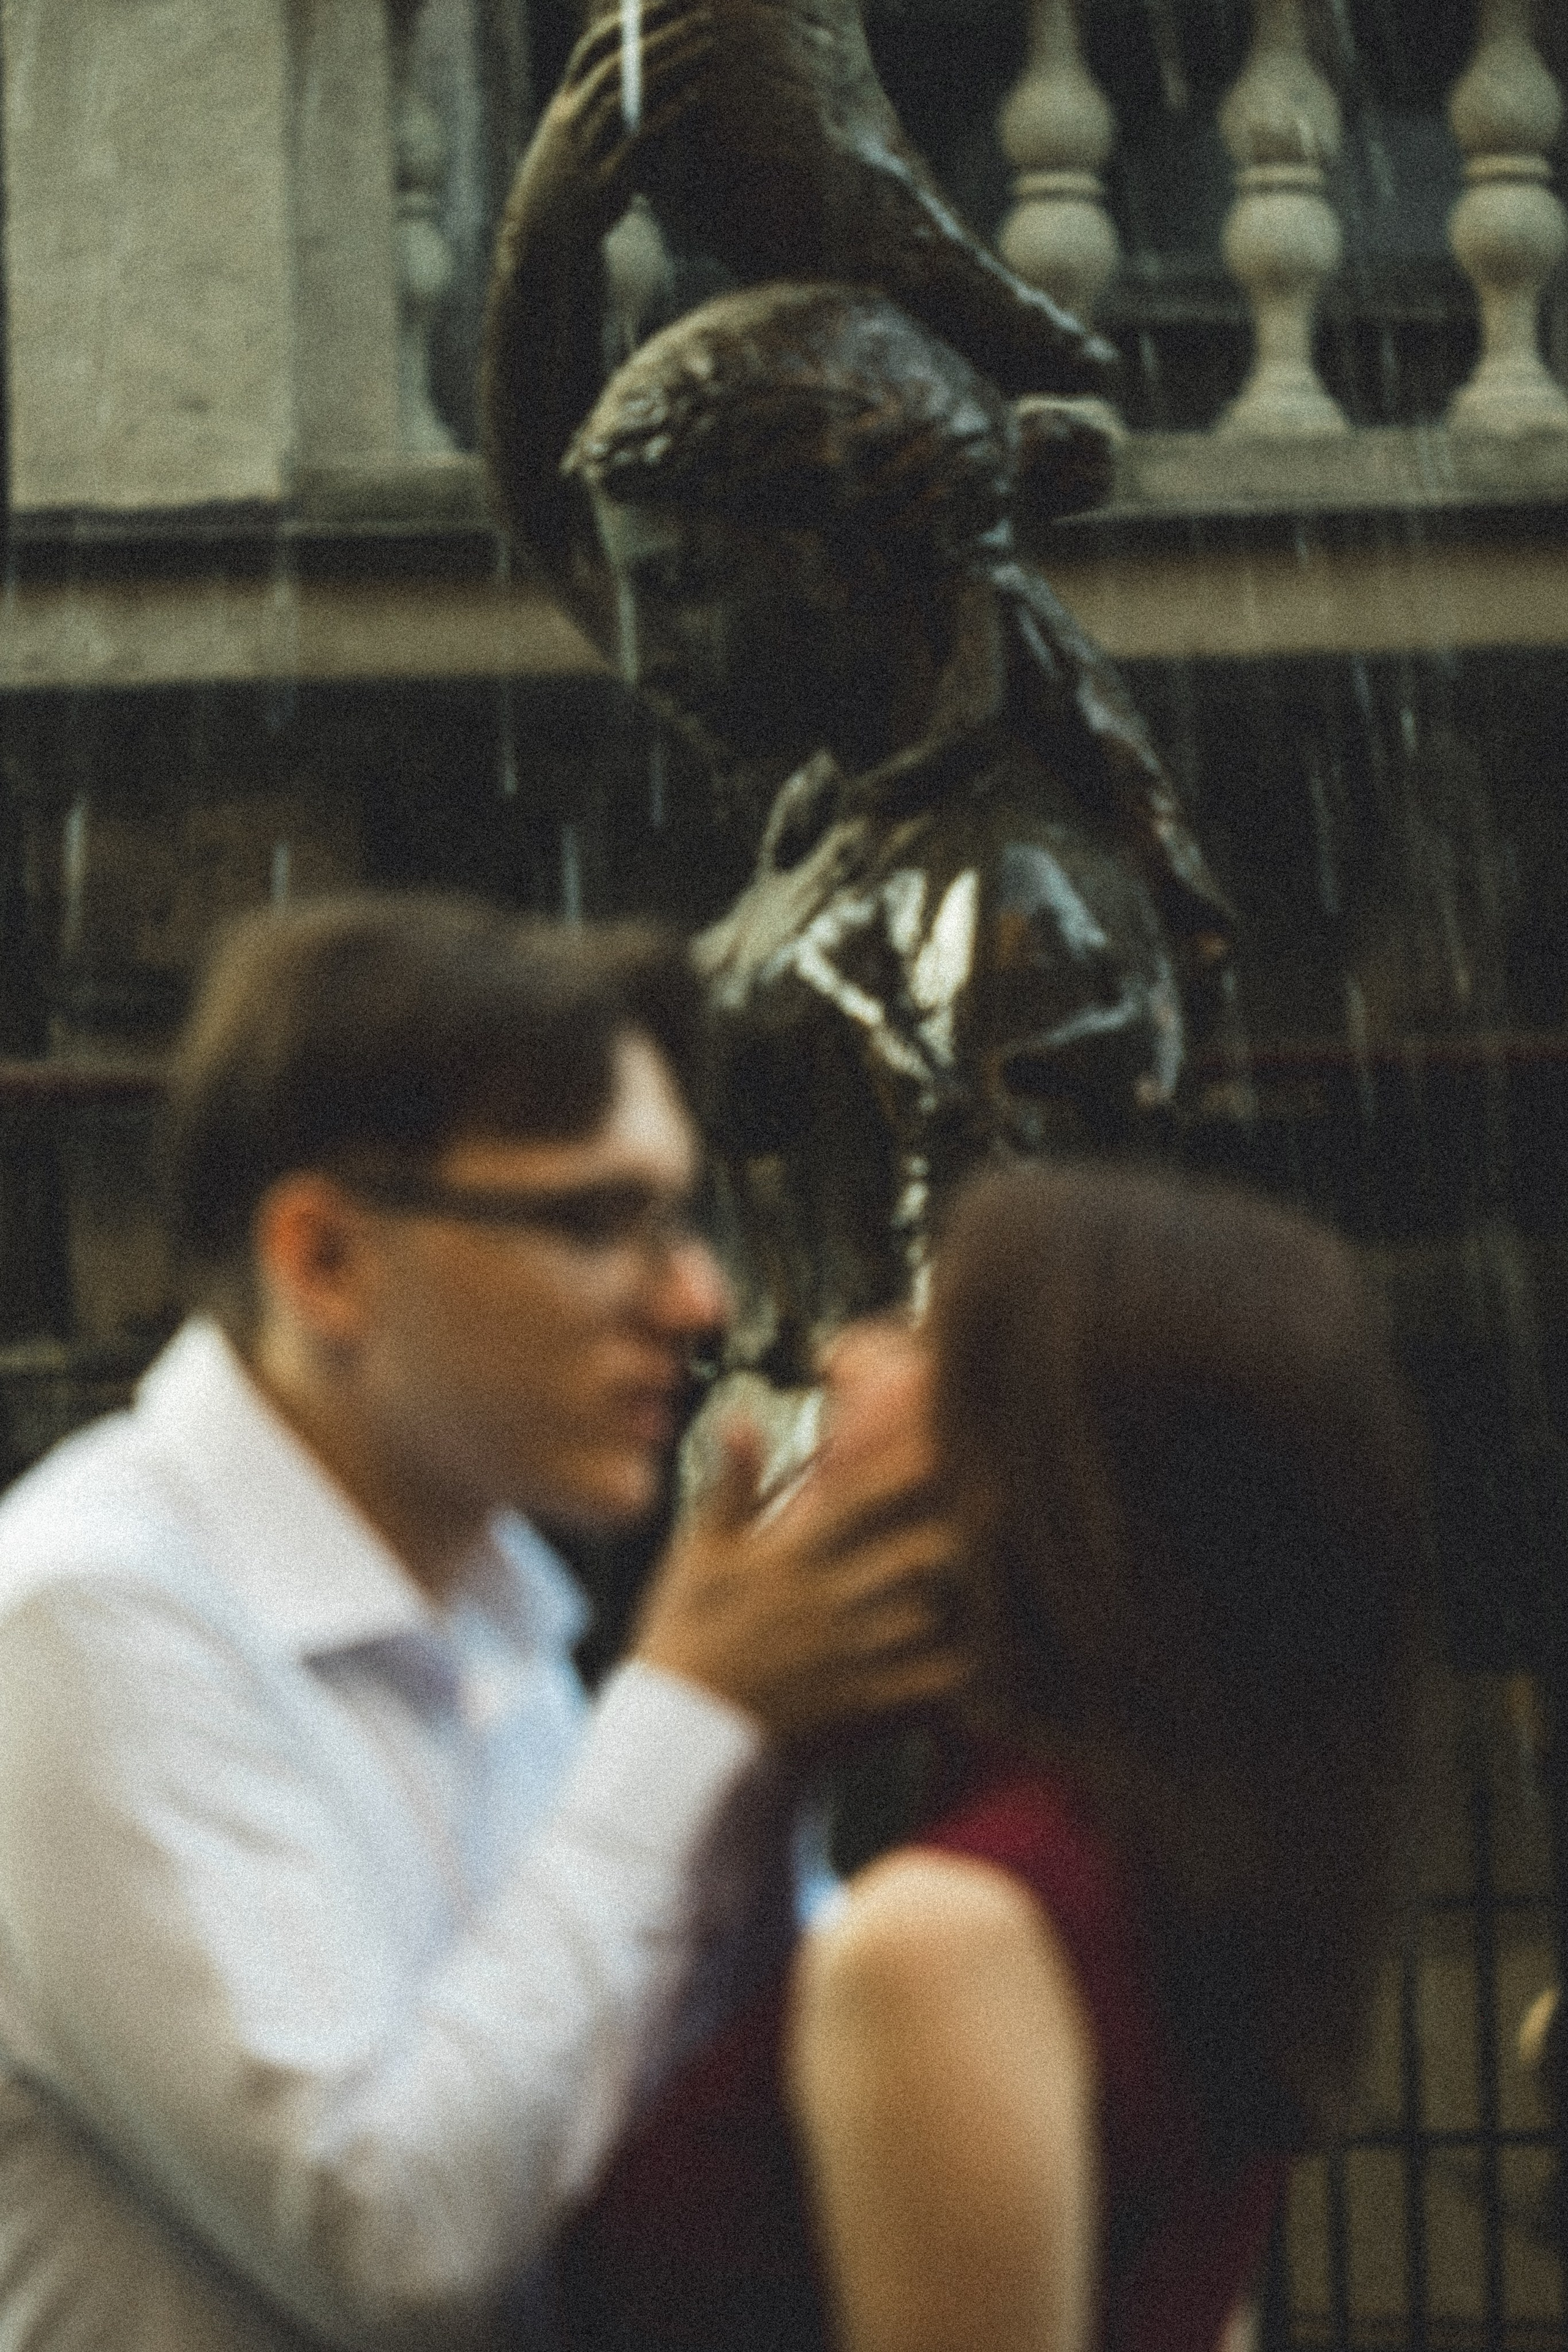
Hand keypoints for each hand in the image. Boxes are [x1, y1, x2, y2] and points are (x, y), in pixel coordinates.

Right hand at [541, 0, 715, 216]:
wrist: (544, 235)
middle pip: (615, 64)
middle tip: (702, 17)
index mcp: (564, 100)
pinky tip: (694, 96)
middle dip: (659, 35)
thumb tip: (631, 58)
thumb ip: (594, 94)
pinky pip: (637, 140)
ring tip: (705, 48)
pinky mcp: (604, 182)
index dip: (629, 19)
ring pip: (624, 96)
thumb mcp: (572, 130)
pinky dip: (666, 115)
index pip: (593, 46)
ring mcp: (585, 150)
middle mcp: (571, 118)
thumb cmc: (569, 177)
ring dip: (669, 67)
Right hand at [631, 1406, 966, 1747]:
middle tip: (984, 1514)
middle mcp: (824, 1603)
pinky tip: (976, 1649)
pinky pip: (930, 1685)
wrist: (678, 1737)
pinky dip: (958, 1667)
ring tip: (988, 1576)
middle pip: (912, 1555)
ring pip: (930, 1615)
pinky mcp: (862, 1707)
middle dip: (950, 1532)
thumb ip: (732, 1485)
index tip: (938, 1447)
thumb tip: (740, 1415)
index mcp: (787, 1560)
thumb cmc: (686, 1636)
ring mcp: (848, 1657)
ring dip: (960, 1595)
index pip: (855, 1500)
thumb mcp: (699, 1553)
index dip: (902, 1469)